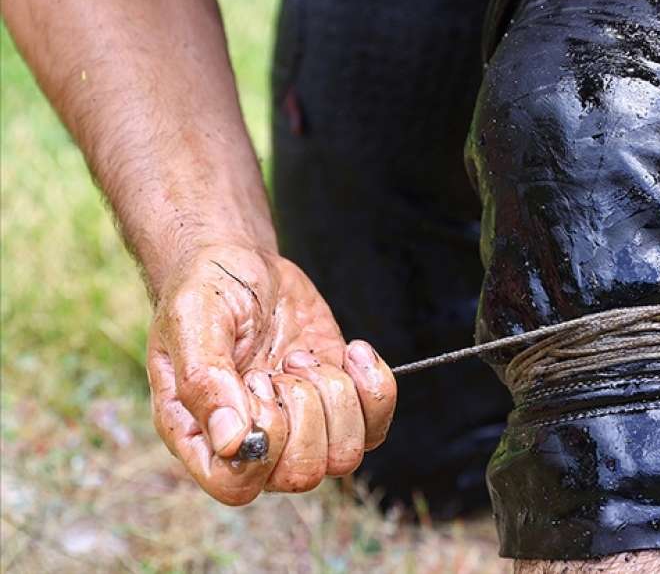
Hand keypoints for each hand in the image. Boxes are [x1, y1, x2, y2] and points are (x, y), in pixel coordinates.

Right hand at [146, 244, 396, 504]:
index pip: (236, 487)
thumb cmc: (207, 290)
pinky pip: (375, 427)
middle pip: (302, 474)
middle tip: (281, 365)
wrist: (244, 264)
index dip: (264, 445)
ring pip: (345, 457)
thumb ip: (206, 380)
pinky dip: (374, 386)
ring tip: (301, 357)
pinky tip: (350, 350)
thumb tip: (234, 442)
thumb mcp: (194, 320)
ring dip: (335, 397)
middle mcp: (251, 444)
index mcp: (200, 435)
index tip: (258, 383)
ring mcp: (299, 429)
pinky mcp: (337, 406)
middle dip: (305, 411)